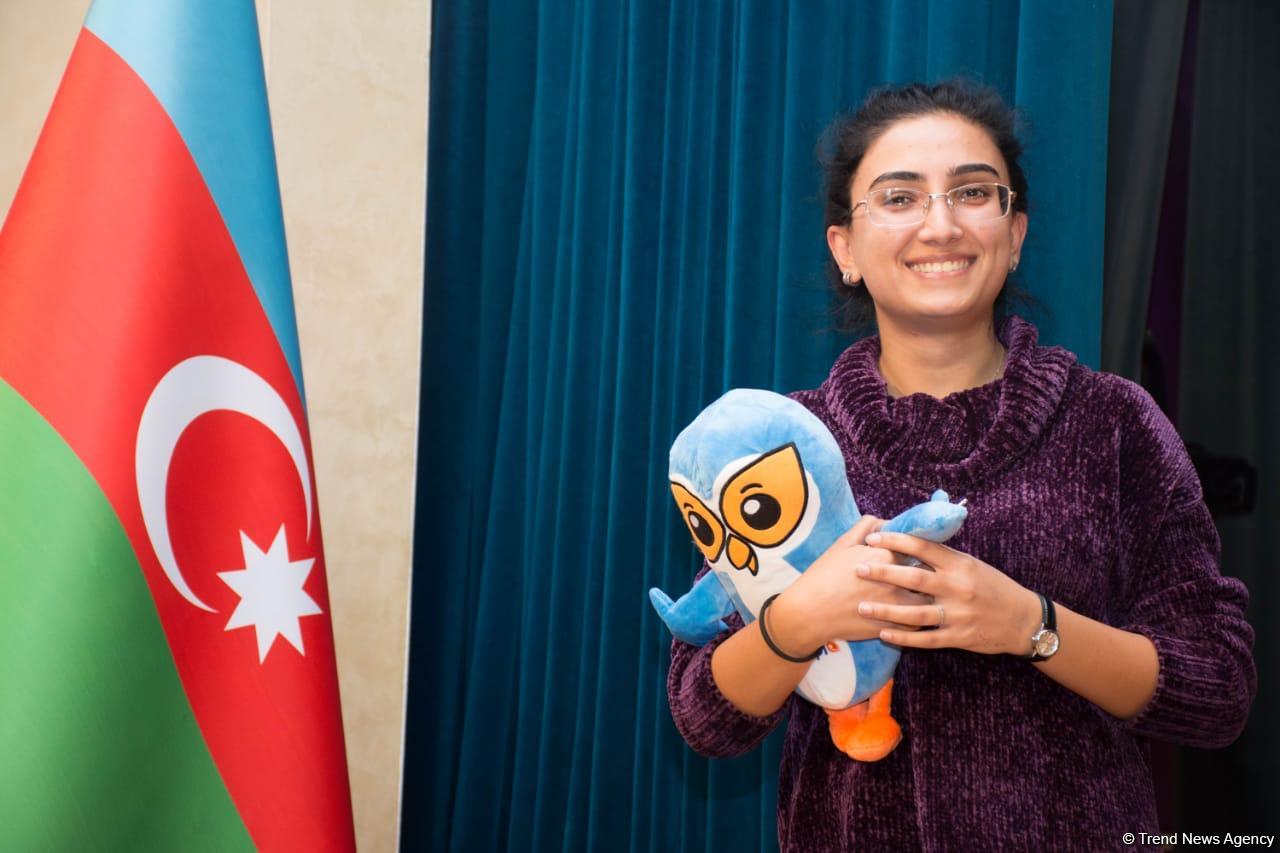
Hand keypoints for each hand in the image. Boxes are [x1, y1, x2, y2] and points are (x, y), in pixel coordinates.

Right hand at [768, 515, 935, 652]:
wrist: (810, 612)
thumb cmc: (824, 575)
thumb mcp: (842, 544)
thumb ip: (866, 527)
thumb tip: (885, 522)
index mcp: (886, 554)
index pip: (917, 546)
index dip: (918, 548)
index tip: (917, 551)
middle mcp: (897, 579)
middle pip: (927, 572)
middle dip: (928, 572)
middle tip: (926, 573)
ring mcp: (897, 604)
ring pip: (928, 598)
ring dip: (929, 596)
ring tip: (926, 595)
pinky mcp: (893, 624)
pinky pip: (918, 621)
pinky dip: (920, 617)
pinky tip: (916, 614)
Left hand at [852, 531, 1041, 654]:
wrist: (1023, 620)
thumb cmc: (993, 587)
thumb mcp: (972, 565)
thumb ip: (944, 557)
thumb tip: (911, 539)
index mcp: (960, 565)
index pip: (923, 548)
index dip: (896, 541)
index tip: (872, 537)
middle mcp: (958, 588)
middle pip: (914, 578)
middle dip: (883, 572)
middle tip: (857, 568)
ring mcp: (958, 614)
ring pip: (915, 613)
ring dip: (886, 610)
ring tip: (862, 606)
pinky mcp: (959, 637)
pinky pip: (926, 639)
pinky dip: (903, 638)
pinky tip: (883, 635)